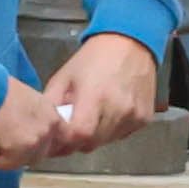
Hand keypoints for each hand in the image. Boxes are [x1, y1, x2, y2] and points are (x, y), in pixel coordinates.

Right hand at [0, 70, 70, 166]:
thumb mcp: (17, 96)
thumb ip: (22, 111)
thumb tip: (8, 122)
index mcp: (50, 110)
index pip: (54, 134)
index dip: (37, 141)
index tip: (22, 144)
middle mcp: (49, 125)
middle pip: (43, 151)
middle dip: (24, 155)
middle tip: (4, 154)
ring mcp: (36, 139)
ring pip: (24, 159)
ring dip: (5, 160)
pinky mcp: (19, 150)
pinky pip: (5, 163)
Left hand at [53, 32, 163, 157]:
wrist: (130, 44)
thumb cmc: (93, 59)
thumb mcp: (63, 78)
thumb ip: (51, 105)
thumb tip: (43, 129)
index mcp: (95, 96)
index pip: (79, 134)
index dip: (64, 142)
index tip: (54, 140)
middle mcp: (119, 108)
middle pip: (91, 143)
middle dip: (74, 142)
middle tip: (66, 132)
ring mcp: (135, 114)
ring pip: (106, 142)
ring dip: (92, 138)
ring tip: (86, 120)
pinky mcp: (144, 117)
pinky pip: (121, 135)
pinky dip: (109, 133)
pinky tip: (104, 117)